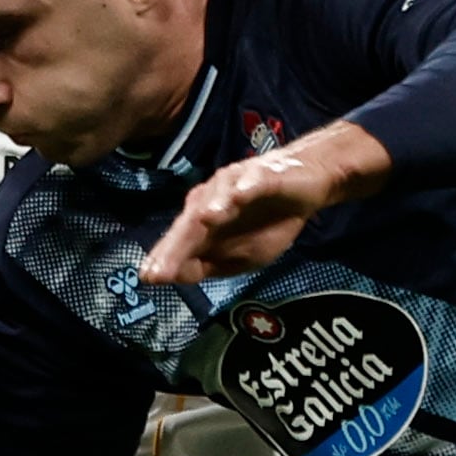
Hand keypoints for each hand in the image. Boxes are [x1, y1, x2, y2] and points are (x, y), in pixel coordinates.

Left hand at [139, 120, 393, 285]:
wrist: (307, 186)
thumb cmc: (270, 220)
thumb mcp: (240, 255)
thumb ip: (209, 264)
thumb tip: (177, 277)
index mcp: (202, 220)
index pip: (180, 242)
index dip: (165, 259)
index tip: (149, 280)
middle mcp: (211, 198)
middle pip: (190, 223)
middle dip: (175, 246)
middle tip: (161, 269)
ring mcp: (235, 184)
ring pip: (216, 198)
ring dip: (207, 211)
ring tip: (199, 226)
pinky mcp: (262, 174)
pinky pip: (251, 182)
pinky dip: (243, 189)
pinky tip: (237, 198)